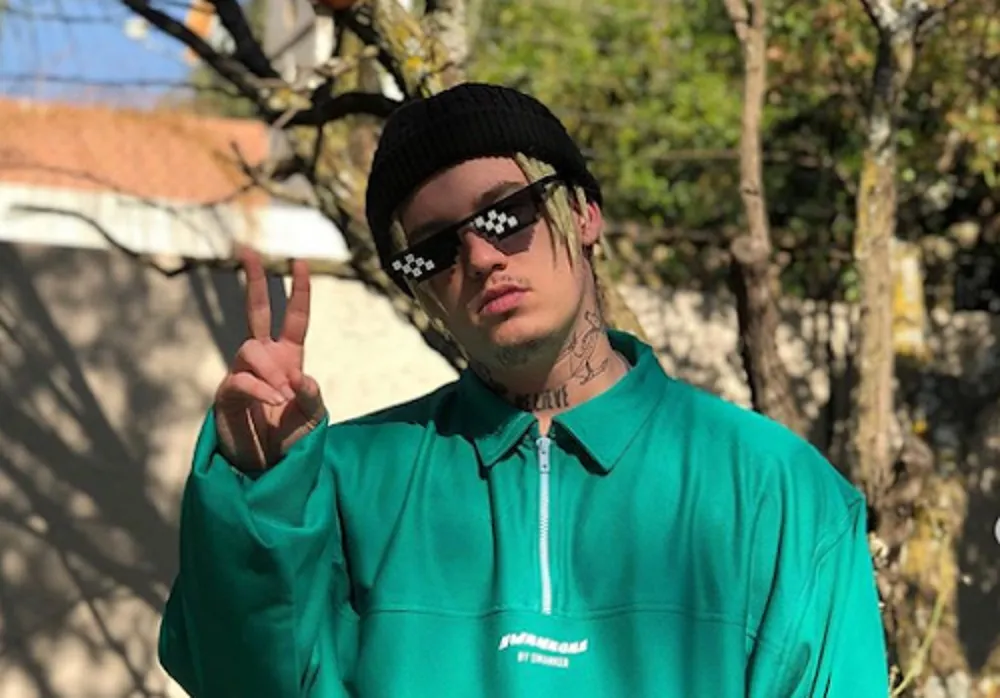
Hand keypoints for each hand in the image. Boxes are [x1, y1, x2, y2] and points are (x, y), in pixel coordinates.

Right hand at [214, 247, 325, 470]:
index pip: (295, 317)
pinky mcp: (227, 394)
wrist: (270, 469)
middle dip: (254, 280)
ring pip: (250, 349)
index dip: (299, 291)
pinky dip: (260, 389)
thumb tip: (301, 377)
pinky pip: (241, 380)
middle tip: (247, 250)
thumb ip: (312, 398)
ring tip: (284, 397)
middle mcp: (265, 359)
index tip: (301, 261)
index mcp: (289, 357)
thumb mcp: (313, 418)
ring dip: (271, 370)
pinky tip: (274, 401)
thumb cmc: (292, 440)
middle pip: (257, 311)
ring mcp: (244, 373)